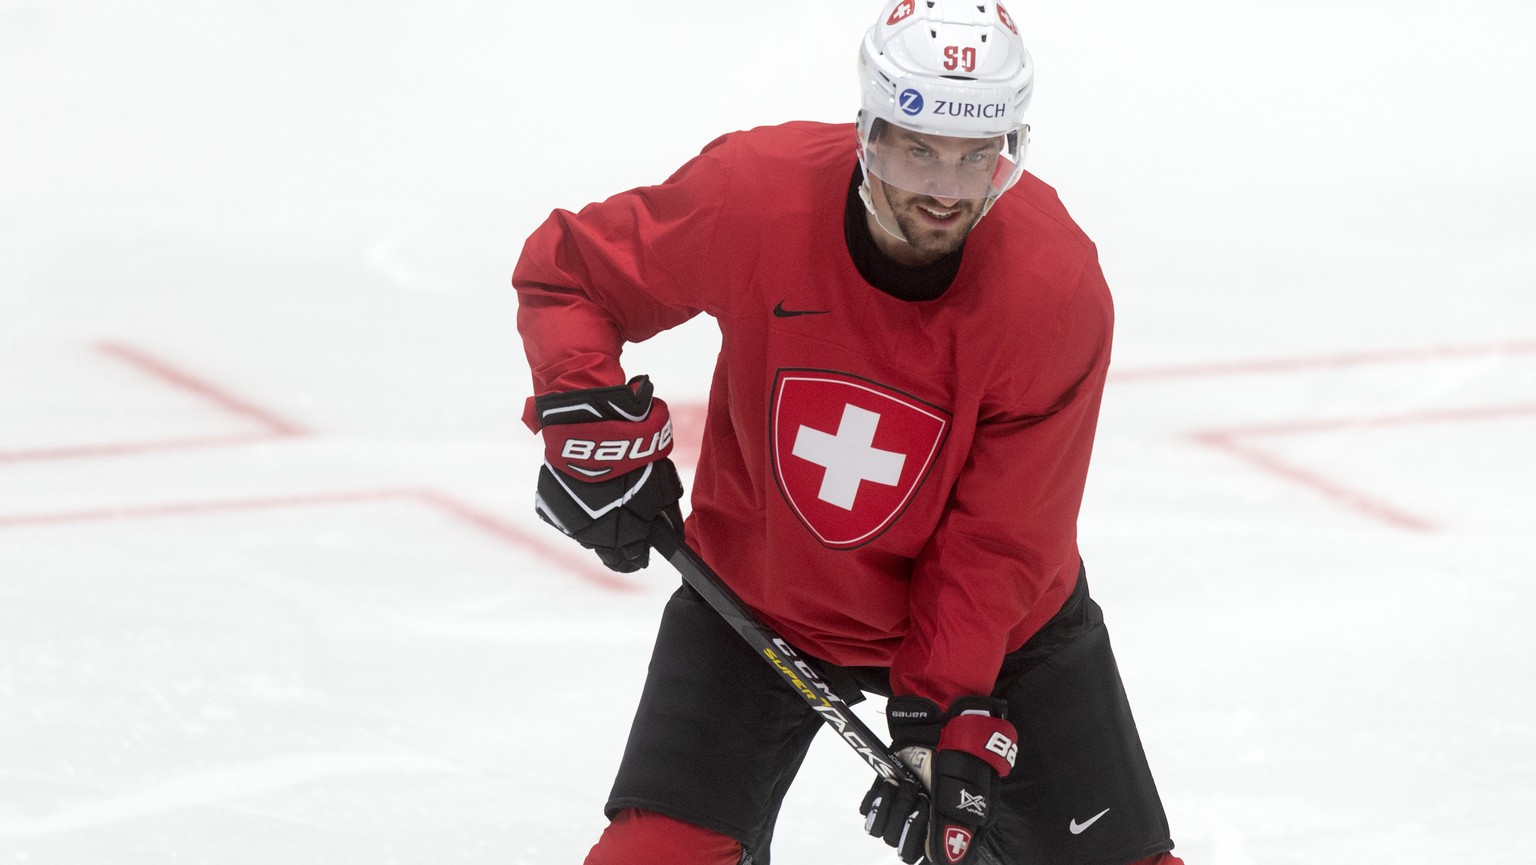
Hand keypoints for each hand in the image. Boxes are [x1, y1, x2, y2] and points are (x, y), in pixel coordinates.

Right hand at [532, 376, 683, 572]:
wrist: (593, 433)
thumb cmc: (634, 459)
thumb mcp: (663, 488)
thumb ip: (666, 517)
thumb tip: (672, 536)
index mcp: (624, 538)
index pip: (631, 562)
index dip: (638, 556)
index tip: (642, 550)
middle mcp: (595, 539)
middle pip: (608, 555)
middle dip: (619, 547)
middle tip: (626, 529)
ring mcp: (569, 525)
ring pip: (586, 537)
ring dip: (597, 527)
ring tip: (605, 503)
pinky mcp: (549, 509)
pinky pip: (565, 516)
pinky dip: (575, 508)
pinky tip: (584, 491)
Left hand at [860, 696, 1016, 863]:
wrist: (946, 726)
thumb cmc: (962, 760)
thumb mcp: (965, 794)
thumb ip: (954, 831)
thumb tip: (946, 864)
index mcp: (944, 831)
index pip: (921, 857)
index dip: (918, 841)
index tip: (926, 814)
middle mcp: (923, 824)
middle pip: (902, 848)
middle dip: (908, 819)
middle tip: (918, 792)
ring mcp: (903, 808)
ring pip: (883, 832)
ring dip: (894, 807)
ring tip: (907, 784)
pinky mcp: (885, 791)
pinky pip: (868, 809)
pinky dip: (876, 798)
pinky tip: (890, 782)